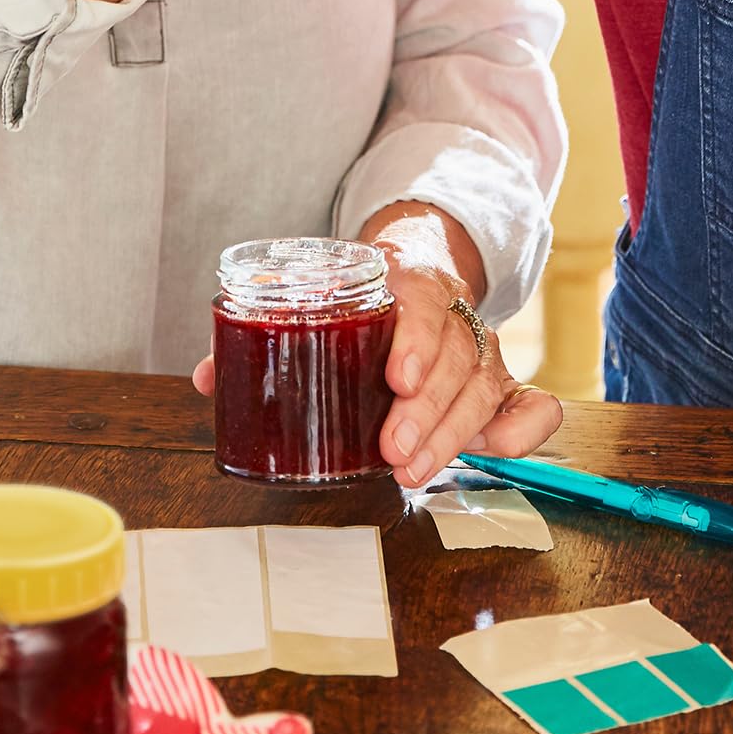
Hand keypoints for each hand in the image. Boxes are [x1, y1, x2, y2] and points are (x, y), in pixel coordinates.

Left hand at [191, 204, 562, 487]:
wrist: (418, 261)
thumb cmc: (361, 294)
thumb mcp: (322, 294)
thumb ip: (270, 332)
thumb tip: (205, 377)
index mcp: (409, 278)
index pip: (423, 298)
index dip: (414, 337)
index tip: (395, 376)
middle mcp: (452, 311)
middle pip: (455, 355)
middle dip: (428, 409)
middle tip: (394, 452)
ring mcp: (478, 346)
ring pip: (483, 384)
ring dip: (454, 433)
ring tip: (413, 472)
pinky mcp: (495, 379)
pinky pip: (527, 400)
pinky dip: (525, 425)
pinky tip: (503, 450)